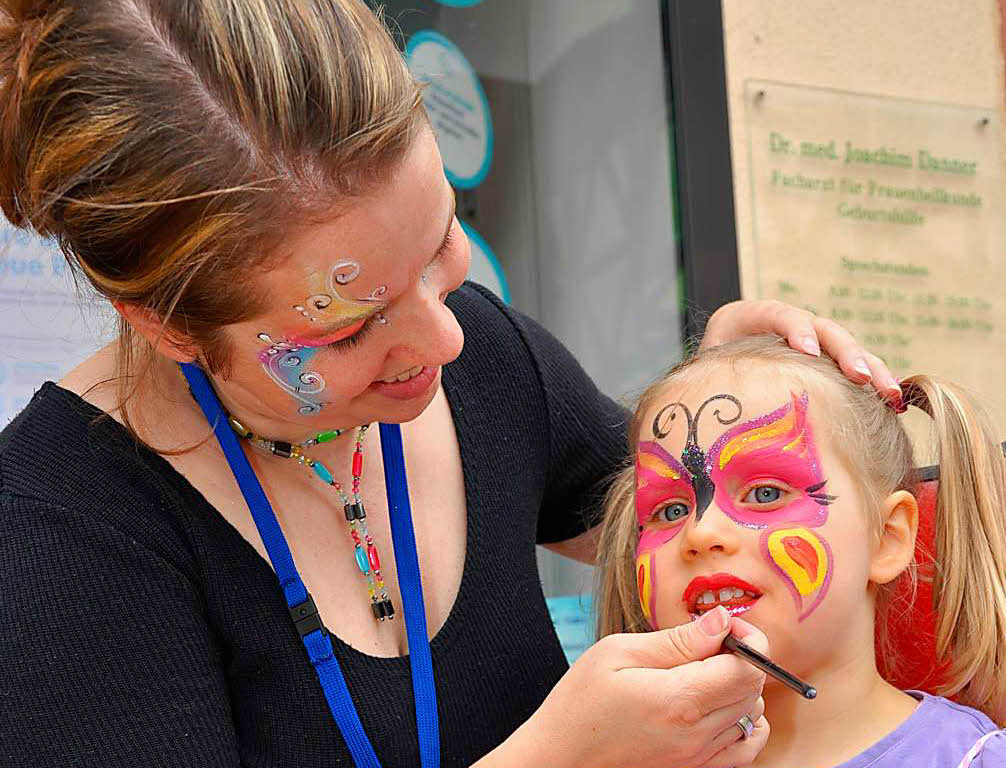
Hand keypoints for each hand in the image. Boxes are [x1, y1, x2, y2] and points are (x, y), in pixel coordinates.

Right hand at [521, 607, 768, 767]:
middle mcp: (698, 735)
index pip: (749, 666)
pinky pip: (745, 748)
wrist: (559, 757)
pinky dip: (744, 723)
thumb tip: (720, 621)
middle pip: (754, 688)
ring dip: (739, 687)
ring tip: (703, 674)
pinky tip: (716, 705)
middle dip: (740, 657)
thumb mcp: (618, 653)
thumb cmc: (580, 703)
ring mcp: (699, 759)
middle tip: (705, 643)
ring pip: (752, 715)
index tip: (721, 625)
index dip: (745, 637)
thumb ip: (677, 640)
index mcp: (680, 700)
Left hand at [702, 299, 901, 404]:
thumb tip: (711, 407)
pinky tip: (892, 402)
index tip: (807, 351)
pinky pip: (851, 368)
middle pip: (820, 328)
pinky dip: (872, 382)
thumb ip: (704, 379)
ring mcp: (806, 342)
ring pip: (844, 347)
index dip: (794, 328)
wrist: (707, 383)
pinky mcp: (822, 363)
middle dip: (843, 350)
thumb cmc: (698, 382)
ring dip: (870, 368)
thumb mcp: (699, 375)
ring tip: (888, 393)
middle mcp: (783, 326)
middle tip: (859, 375)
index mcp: (744, 319)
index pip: (774, 313)